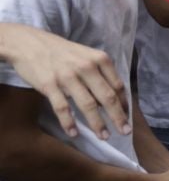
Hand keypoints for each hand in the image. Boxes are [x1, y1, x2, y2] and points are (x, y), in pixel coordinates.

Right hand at [0, 26, 128, 137]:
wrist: (29, 43)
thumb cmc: (62, 52)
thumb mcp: (87, 56)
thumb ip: (101, 73)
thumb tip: (114, 97)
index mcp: (100, 59)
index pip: (118, 86)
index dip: (124, 104)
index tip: (127, 117)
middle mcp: (86, 67)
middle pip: (107, 97)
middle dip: (118, 117)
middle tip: (125, 132)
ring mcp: (67, 77)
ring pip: (88, 105)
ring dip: (98, 123)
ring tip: (104, 136)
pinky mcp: (49, 85)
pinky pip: (62, 108)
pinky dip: (69, 122)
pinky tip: (74, 133)